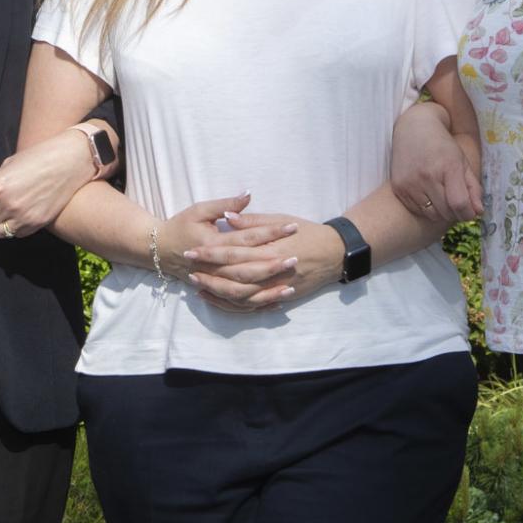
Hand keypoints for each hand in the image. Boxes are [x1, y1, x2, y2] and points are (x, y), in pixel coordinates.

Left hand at [0, 124, 103, 239]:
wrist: (70, 161)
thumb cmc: (39, 157)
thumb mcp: (11, 164)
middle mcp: (8, 203)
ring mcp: (23, 216)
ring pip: (0, 232)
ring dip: (2, 224)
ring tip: (10, 213)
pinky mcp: (38, 223)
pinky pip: (17, 234)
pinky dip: (17, 228)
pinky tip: (23, 215)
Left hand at [181, 208, 345, 311]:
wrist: (334, 253)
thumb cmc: (308, 232)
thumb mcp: (282, 219)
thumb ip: (253, 221)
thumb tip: (228, 216)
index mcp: (271, 249)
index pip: (234, 252)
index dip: (211, 252)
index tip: (191, 250)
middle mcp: (273, 272)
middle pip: (234, 277)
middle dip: (209, 273)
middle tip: (188, 268)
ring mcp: (276, 288)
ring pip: (241, 296)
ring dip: (217, 291)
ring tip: (197, 284)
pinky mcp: (279, 297)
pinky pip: (251, 306)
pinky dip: (232, 304)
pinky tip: (216, 298)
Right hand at [389, 99, 481, 223]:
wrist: (414, 129)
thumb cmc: (442, 145)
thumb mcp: (463, 162)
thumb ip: (473, 188)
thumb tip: (478, 212)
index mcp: (448, 167)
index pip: (459, 204)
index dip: (468, 213)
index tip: (470, 212)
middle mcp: (427, 176)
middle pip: (446, 212)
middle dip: (455, 213)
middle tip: (456, 202)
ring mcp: (410, 183)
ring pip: (431, 215)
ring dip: (440, 212)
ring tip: (442, 198)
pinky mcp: (398, 188)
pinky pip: (416, 210)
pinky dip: (425, 209)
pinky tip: (427, 194)